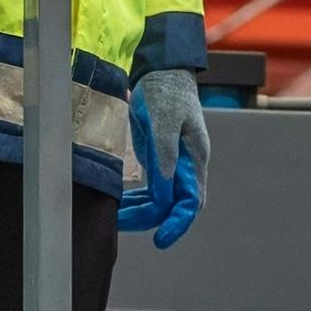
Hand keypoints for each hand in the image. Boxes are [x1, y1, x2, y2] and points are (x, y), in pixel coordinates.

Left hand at [131, 66, 207, 247]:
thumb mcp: (164, 120)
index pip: (191, 201)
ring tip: (115, 217)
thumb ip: (165, 155)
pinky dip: (136, 199)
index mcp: (194, 158)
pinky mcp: (159, 160)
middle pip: (174, 206)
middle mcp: (187, 167)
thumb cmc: (166, 92)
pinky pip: (151, 189)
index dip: (177, 223)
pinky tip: (120, 203)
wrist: (162, 71)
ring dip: (139, 210)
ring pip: (160, 200)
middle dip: (150, 219)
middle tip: (121, 224)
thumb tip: (166, 190)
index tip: (160, 239)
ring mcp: (173, 165)